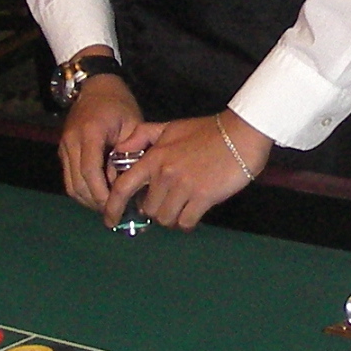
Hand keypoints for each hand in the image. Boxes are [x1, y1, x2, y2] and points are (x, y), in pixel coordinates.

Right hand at [57, 69, 140, 214]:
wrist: (96, 87)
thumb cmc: (119, 105)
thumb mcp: (133, 125)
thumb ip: (130, 152)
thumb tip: (126, 183)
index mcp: (90, 133)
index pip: (90, 172)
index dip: (101, 193)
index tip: (116, 206)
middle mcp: (71, 141)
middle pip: (77, 183)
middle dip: (95, 201)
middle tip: (115, 212)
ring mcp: (64, 147)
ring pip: (70, 185)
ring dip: (87, 200)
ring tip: (107, 207)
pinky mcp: (63, 151)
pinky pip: (69, 178)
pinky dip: (82, 191)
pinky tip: (97, 196)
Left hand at [107, 110, 272, 230]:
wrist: (241, 134)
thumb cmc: (207, 131)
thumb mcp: (170, 127)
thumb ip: (142, 136)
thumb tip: (120, 150)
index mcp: (154, 157)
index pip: (122, 187)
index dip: (112, 207)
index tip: (110, 220)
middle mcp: (165, 174)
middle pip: (148, 209)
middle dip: (155, 210)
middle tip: (167, 203)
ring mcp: (184, 186)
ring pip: (166, 218)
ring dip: (172, 217)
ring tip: (182, 207)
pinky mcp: (203, 197)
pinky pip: (185, 222)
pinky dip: (187, 222)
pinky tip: (193, 213)